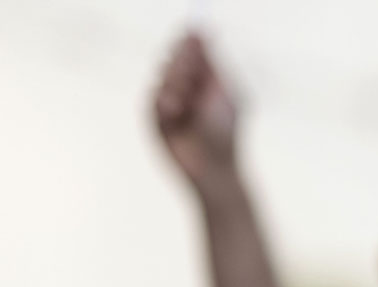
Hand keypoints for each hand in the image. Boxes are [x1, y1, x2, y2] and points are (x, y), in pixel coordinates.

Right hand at [152, 32, 239, 191]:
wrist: (213, 166)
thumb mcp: (222, 91)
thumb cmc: (225, 131)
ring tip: (186, 102)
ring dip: (174, 83)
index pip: (194, 50)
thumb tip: (201, 31)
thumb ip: (209, 63)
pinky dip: (163, 100)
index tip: (190, 37)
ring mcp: (172, 101)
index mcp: (209, 79)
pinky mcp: (156, 116)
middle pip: (176, 58)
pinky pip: (152, 95)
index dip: (190, 42)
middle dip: (182, 64)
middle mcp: (189, 87)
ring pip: (162, 74)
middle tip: (191, 75)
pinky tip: (175, 111)